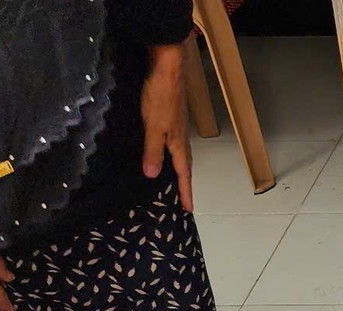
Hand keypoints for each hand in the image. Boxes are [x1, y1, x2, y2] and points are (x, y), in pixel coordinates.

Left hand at [142, 43, 192, 211]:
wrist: (167, 68)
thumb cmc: (161, 97)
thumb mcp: (153, 127)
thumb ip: (153, 151)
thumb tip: (152, 175)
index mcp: (178, 143)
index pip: (183, 174)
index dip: (186, 192)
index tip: (189, 209)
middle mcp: (181, 138)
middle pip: (185, 166)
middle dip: (185, 183)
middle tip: (184, 199)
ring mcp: (177, 127)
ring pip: (180, 155)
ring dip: (179, 170)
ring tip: (175, 181)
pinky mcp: (171, 117)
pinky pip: (174, 144)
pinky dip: (172, 155)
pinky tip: (164, 152)